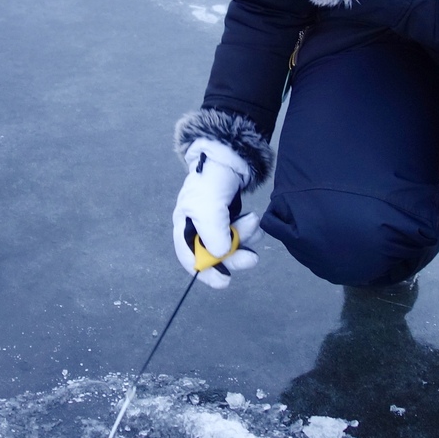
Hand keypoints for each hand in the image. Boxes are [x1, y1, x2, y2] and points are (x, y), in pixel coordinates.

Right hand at [172, 139, 261, 286]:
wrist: (229, 156)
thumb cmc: (211, 179)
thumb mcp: (208, 205)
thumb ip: (212, 231)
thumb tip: (220, 255)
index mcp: (184, 226)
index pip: (189, 258)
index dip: (205, 273)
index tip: (224, 281)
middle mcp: (198, 228)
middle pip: (215, 256)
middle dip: (234, 256)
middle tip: (251, 258)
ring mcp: (216, 224)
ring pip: (232, 246)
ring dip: (245, 240)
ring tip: (253, 222)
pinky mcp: (231, 219)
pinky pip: (242, 236)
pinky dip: (250, 232)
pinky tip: (254, 221)